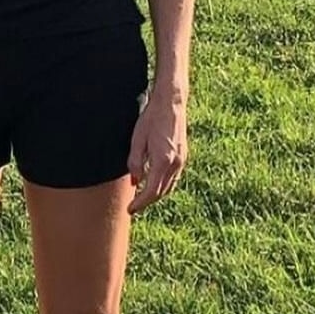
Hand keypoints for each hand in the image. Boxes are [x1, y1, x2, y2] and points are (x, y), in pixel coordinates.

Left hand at [127, 88, 186, 213]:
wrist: (171, 104)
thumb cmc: (151, 118)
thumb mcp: (137, 140)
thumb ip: (135, 163)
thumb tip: (135, 182)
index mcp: (163, 161)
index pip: (152, 191)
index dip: (140, 203)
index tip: (130, 209)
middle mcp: (175, 164)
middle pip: (162, 192)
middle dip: (147, 202)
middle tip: (134, 207)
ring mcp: (182, 160)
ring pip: (169, 186)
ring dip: (156, 195)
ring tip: (142, 198)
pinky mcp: (184, 156)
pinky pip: (174, 178)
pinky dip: (164, 185)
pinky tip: (154, 183)